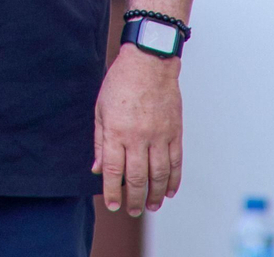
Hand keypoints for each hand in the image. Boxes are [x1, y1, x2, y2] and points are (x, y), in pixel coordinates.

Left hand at [92, 44, 183, 216]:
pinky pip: (176, 162)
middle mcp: (139, 137)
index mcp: (117, 131)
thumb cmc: (121, 82)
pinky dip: (173, 180)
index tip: (111, 205)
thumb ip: (100, 140)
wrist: (149, 62)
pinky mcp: (175, 132)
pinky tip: (169, 191)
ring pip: (159, 174)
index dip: (112, 191)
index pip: (114, 170)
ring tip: (151, 206)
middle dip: (134, 200)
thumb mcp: (101, 109)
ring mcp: (160, 136)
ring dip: (156, 195)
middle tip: (132, 211)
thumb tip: (98, 168)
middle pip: (138, 178)